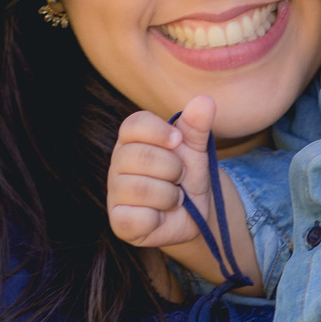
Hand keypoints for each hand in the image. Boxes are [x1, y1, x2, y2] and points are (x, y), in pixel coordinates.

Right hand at [107, 97, 216, 251]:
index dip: (159, 131)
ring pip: (140, 189)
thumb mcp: (196, 149)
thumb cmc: (188, 176)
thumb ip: (197, 125)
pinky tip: (160, 216)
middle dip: (172, 169)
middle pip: (139, 157)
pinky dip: (157, 217)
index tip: (178, 141)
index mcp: (132, 140)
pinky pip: (134, 217)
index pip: (134, 124)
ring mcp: (115, 194)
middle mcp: (118, 164)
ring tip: (175, 198)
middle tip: (180, 177)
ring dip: (170, 195)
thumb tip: (205, 100)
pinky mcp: (119, 221)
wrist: (196, 214)